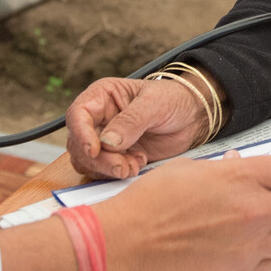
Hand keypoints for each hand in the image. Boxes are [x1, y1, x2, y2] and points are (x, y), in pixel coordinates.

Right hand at [67, 76, 207, 178]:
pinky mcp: (115, 157)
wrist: (192, 117)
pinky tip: (137, 164)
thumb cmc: (173, 100)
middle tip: (122, 165)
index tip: (94, 150)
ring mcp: (105, 140)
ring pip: (87, 161)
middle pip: (79, 144)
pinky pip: (103, 171)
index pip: (78, 114)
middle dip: (98, 159)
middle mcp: (98, 119)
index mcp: (102, 97)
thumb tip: (107, 142)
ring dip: (107, 169)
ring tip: (133, 165)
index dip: (81, 134)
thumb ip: (131, 121)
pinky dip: (116, 173)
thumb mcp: (154, 103)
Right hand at [96, 152, 270, 270]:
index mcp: (240, 178)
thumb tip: (240, 166)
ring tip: (261, 226)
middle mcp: (252, 210)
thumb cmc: (147, 206)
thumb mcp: (189, 169)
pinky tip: (246, 248)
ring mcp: (250, 244)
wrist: (125, 245)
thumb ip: (225, 168)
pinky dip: (267, 257)